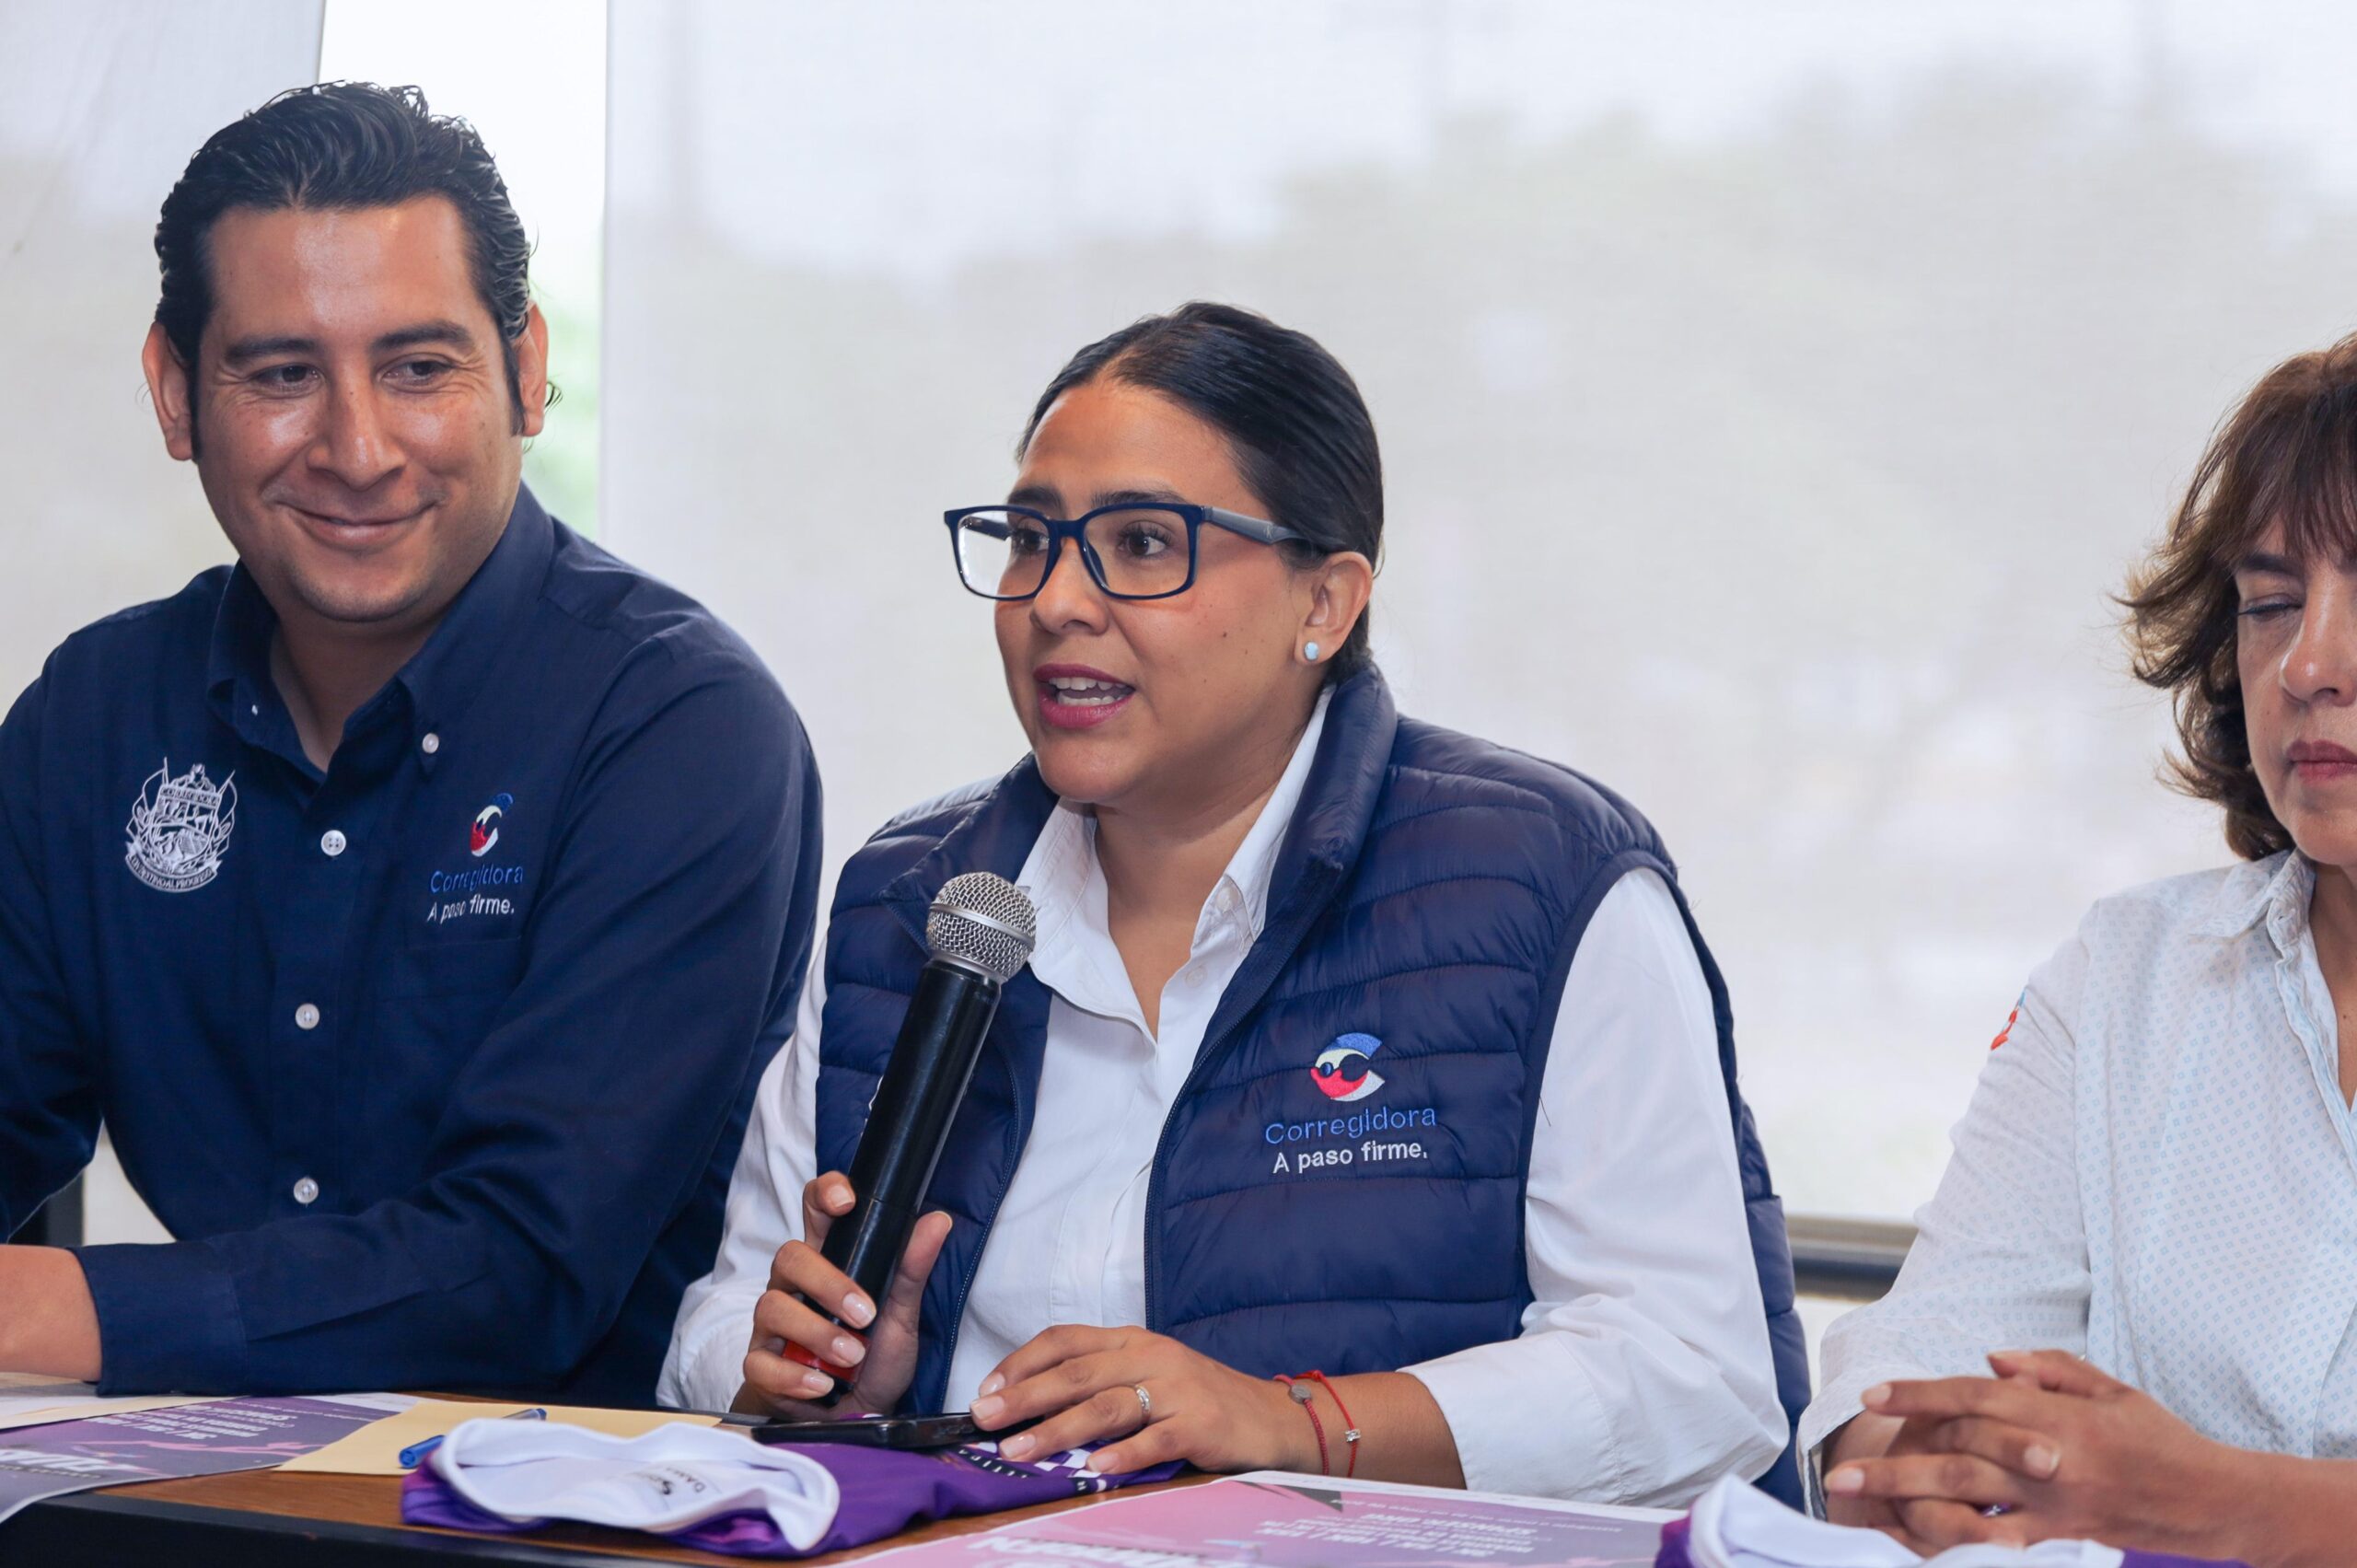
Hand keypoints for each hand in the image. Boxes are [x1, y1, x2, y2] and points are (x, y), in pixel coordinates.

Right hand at [734, 1171, 949, 1417]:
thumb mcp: (901, 1314)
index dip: (824, 1194)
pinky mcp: (761, 1366)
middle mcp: (794, 1287)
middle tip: (865, 1314)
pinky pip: (761, 1363)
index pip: (815, 1210)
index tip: (846, 1202)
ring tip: (852, 1356)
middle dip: (828, 1284)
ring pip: (773, 1308)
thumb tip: (938, 1220)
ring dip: (817, 1334)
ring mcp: (772, 1327)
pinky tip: (823, 1385)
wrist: (855, 1417)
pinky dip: (794, 1376)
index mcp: (828, 1262)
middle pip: (789, 1256)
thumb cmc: (874, 1358)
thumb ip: (912, 1269)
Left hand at [968, 1325, 1307, 1476]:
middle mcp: (1151, 1357)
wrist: (1272, 1417)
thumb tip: (1031, 1409)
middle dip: (1025, 1396)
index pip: (1067, 1339)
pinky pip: (1155, 1440)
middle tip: (984, 1419)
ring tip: (1019, 1451)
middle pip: (1077, 1372)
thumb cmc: (1200, 1401)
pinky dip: (1123, 1454)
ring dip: (1057, 1429)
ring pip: (1107, 1405)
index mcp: (1132, 1341)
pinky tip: (1095, 1470)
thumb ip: (1101, 1383)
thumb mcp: (1149, 1377)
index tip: (986, 1390)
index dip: (1022, 1362)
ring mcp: (1177, 1389)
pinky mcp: (1201, 1425)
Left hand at [1826, 1351, 2243, 1556]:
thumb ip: (2048, 1370)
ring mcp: (2053, 1503)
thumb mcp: (2109, 1388)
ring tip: (1863, 1513)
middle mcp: (2048, 1457)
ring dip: (1909, 1504)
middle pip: (1956, 1451)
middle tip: (1840, 1474)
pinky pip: (2002, 1541)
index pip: (1972, 1397)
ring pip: (1968, 1500)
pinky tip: (1922, 1546)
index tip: (1872, 1396)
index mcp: (2055, 1414)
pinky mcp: (2062, 1535)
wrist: (2212, 1498)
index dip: (1919, 1395)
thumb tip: (1991, 1359)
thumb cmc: (2159, 1437)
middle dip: (1893, 1460)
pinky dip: (1960, 1542)